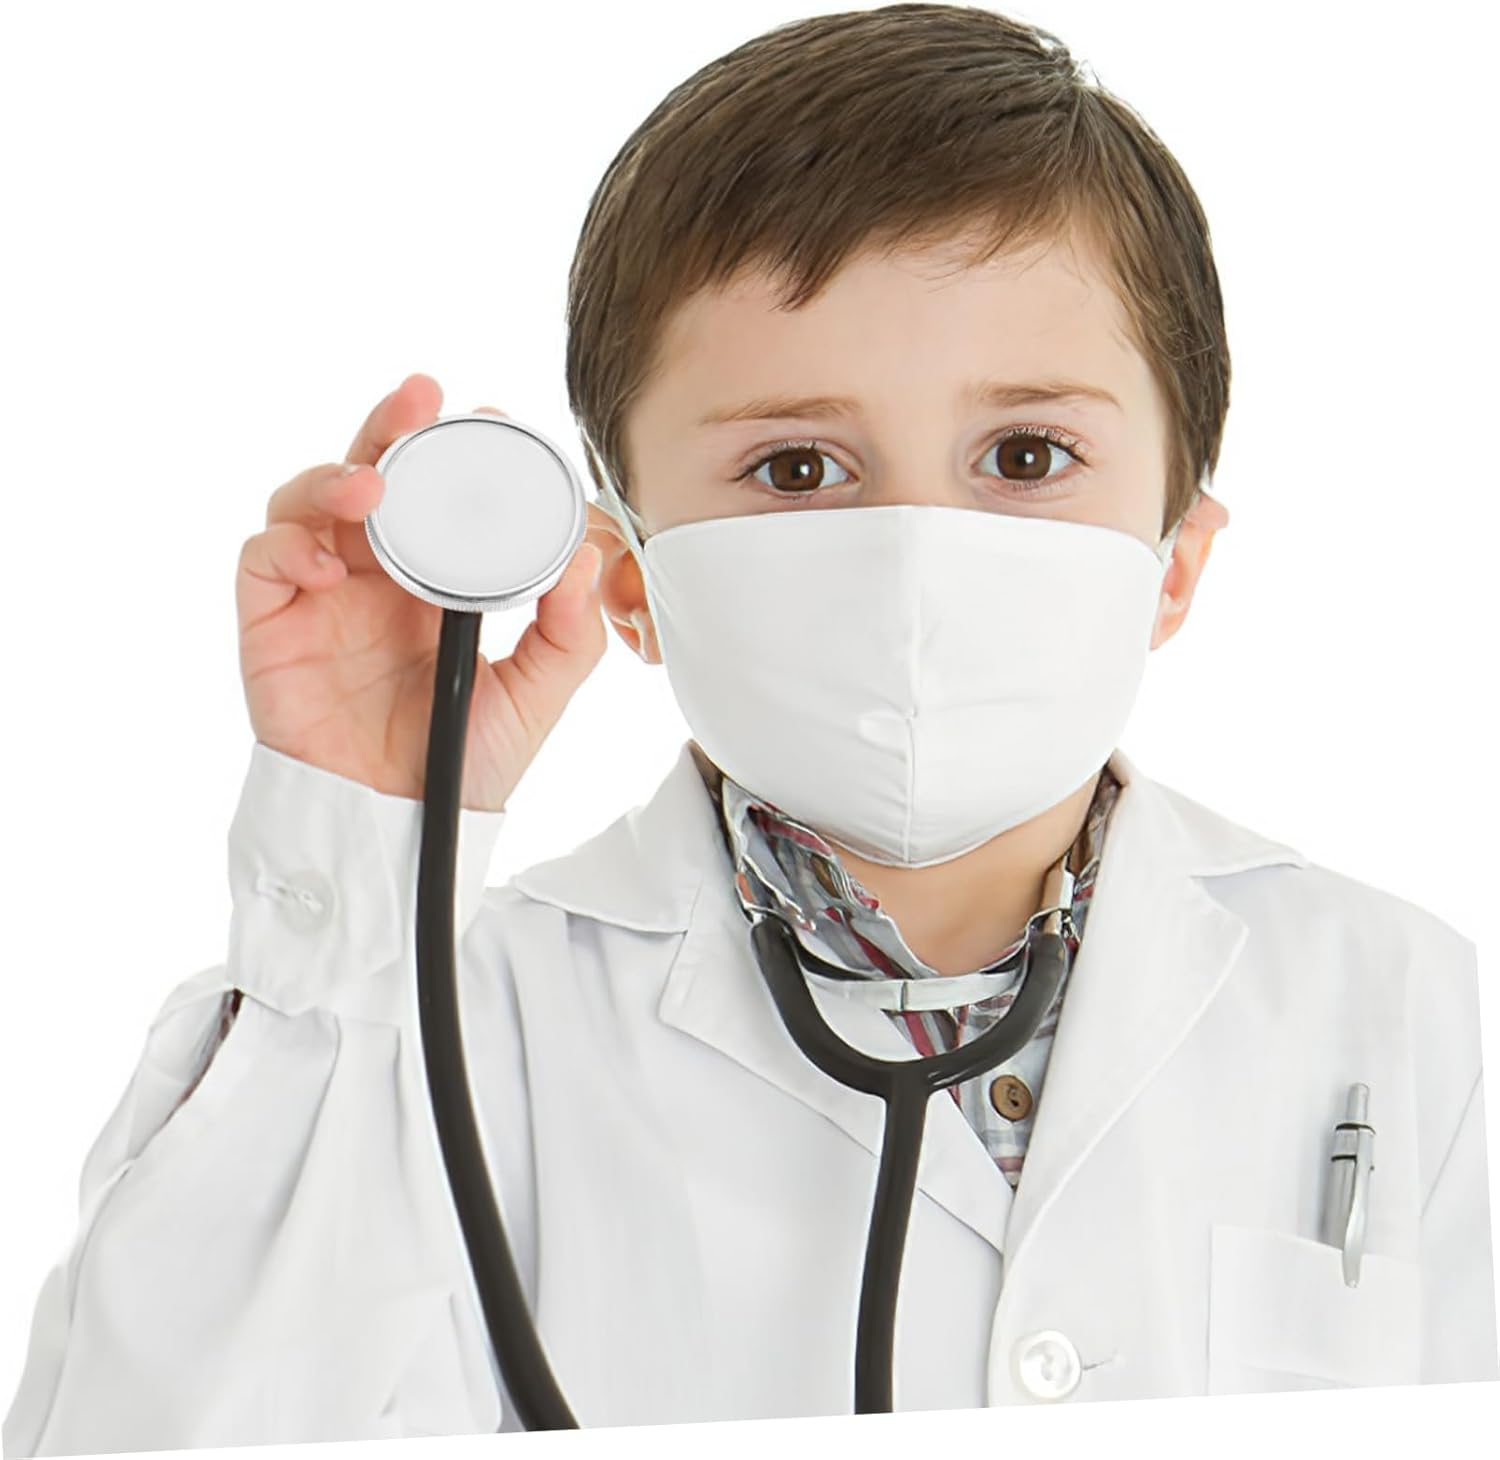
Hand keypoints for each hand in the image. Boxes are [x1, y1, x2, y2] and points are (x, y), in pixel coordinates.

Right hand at [236, 374, 607, 810]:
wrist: (401, 824)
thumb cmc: (464, 761)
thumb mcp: (537, 696)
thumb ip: (568, 633)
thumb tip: (584, 558)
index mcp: (438, 580)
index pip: (442, 496)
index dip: (457, 451)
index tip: (489, 417)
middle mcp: (377, 575)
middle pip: (374, 475)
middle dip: (392, 426)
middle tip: (421, 397)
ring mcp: (321, 594)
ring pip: (309, 500)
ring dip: (335, 478)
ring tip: (369, 489)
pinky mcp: (273, 624)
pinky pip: (264, 559)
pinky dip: (288, 545)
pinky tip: (326, 568)